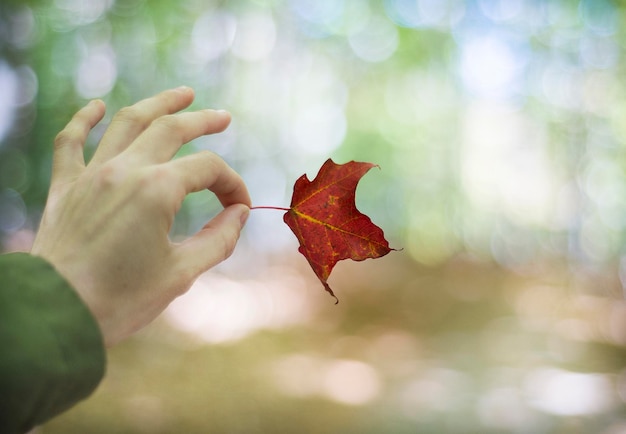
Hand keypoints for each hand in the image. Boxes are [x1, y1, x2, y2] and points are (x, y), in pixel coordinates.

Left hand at [30, 87, 250, 345]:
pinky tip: (97, 106)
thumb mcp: (182, 273)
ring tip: (182, 94)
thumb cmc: (121, 299)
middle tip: (222, 117)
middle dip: (202, 120)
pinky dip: (83, 120)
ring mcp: (90, 175)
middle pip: (170, 129)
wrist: (57, 314)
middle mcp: (124, 171)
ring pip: (126, 123)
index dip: (232, 184)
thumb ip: (219, 239)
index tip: (240, 207)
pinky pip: (70, 142)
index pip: (209, 169)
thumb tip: (239, 214)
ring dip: (157, 104)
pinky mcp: (64, 188)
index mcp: (157, 190)